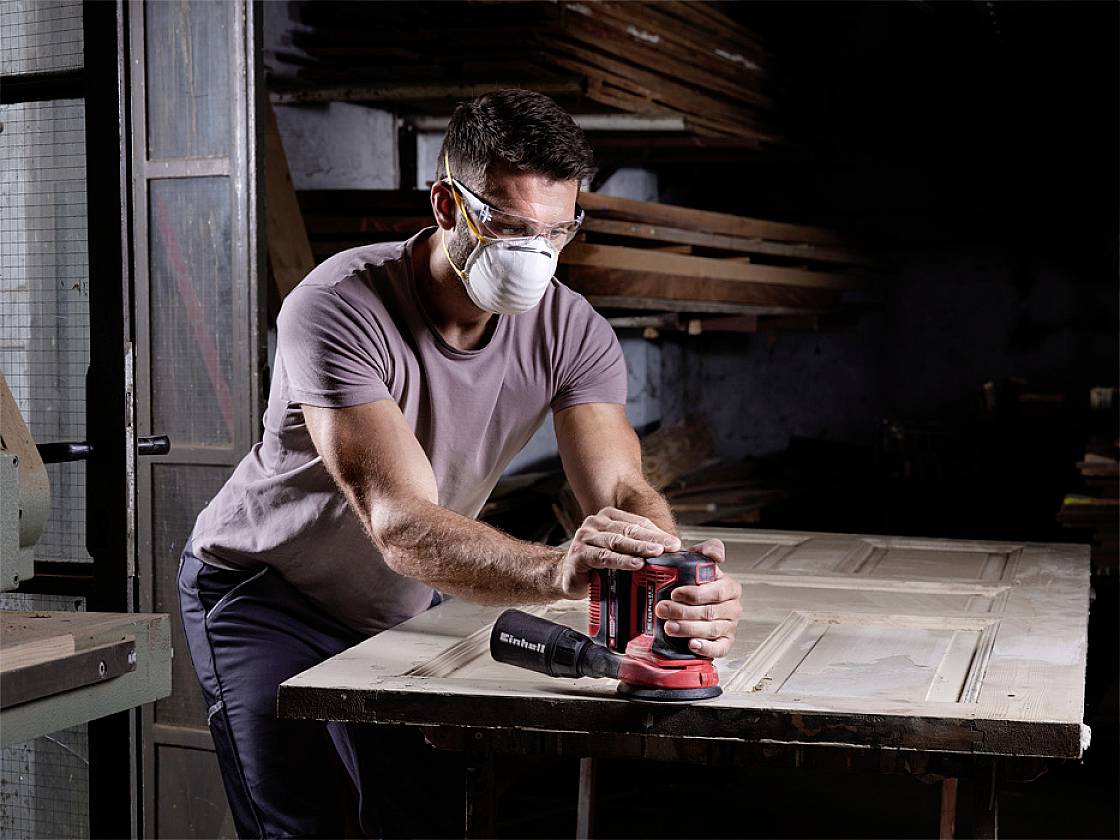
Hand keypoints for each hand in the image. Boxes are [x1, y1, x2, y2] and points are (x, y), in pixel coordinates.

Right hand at [556, 507, 679, 597]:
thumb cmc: (595, 565)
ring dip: (639, 547)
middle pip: (629, 530)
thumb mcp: (618, 553)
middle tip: (670, 546)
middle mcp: (595, 523)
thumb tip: (669, 554)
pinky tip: (636, 564)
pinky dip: (621, 561)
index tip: (674, 543)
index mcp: (607, 518)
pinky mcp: (579, 554)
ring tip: (656, 552)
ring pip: (617, 541)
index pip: (637, 523)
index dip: (657, 533)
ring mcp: (585, 537)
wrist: (567, 577)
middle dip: (652, 539)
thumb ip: (637, 549)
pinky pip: (604, 557)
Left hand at [655, 538, 740, 658]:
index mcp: (729, 587)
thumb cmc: (694, 581)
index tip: (675, 592)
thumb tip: (718, 555)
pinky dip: (706, 648)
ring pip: (711, 630)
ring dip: (688, 629)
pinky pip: (720, 648)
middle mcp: (732, 607)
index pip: (717, 591)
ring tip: (669, 626)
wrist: (689, 599)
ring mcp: (729, 626)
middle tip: (663, 609)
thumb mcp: (698, 560)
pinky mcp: (725, 642)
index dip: (695, 593)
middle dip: (683, 611)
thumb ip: (707, 550)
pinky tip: (692, 644)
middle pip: (710, 612)